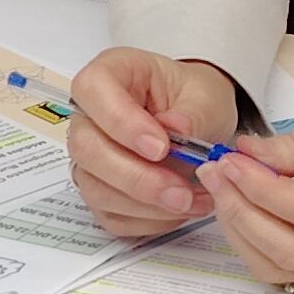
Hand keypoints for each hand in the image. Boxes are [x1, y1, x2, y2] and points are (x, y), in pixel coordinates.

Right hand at [64, 48, 248, 237]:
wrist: (199, 122)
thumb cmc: (194, 99)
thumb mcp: (206, 96)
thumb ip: (193, 113)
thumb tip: (177, 130)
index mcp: (109, 74)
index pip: (92, 91)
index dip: (121, 122)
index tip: (161, 147)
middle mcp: (90, 116)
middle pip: (87, 149)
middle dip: (136, 177)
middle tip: (179, 190)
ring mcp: (91, 157)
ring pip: (96, 189)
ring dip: (145, 204)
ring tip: (191, 201)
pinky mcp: (101, 190)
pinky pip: (112, 214)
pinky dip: (147, 220)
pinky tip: (179, 211)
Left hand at [192, 94, 293, 281]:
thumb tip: (247, 154)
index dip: (264, 188)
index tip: (233, 160)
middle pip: (293, 251)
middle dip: (245, 212)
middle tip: (218, 171)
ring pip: (284, 266)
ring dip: (244, 231)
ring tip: (224, 187)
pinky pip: (289, 262)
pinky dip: (257, 239)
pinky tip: (242, 205)